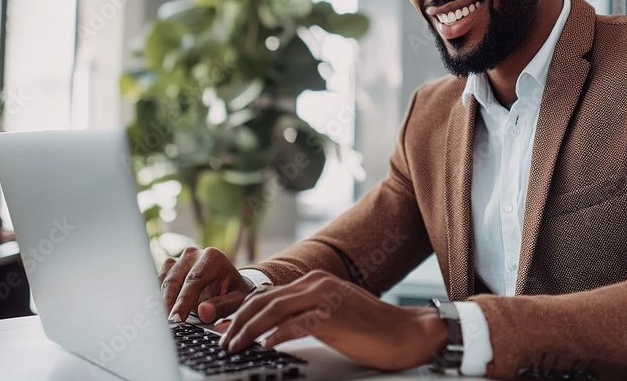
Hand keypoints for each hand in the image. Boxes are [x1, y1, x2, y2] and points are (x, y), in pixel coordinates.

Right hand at [159, 246, 253, 322]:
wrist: (227, 283)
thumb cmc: (233, 291)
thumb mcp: (236, 300)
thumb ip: (222, 306)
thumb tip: (204, 312)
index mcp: (212, 258)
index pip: (194, 279)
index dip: (184, 300)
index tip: (177, 318)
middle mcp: (193, 255)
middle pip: (175, 279)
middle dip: (169, 303)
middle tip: (167, 324)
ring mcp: (179, 260)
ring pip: (164, 280)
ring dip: (161, 301)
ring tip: (162, 321)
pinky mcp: (169, 268)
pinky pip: (158, 282)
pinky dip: (158, 297)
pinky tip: (160, 312)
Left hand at [215, 270, 446, 370]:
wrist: (404, 333)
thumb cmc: (370, 327)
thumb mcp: (332, 312)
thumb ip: (305, 312)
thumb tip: (272, 328)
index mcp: (315, 281)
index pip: (267, 294)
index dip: (241, 311)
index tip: (224, 326)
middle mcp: (317, 283)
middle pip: (264, 300)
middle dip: (238, 321)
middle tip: (222, 340)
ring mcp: (324, 297)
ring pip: (273, 310)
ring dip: (249, 330)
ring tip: (235, 346)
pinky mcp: (332, 315)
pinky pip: (295, 324)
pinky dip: (276, 335)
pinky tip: (265, 346)